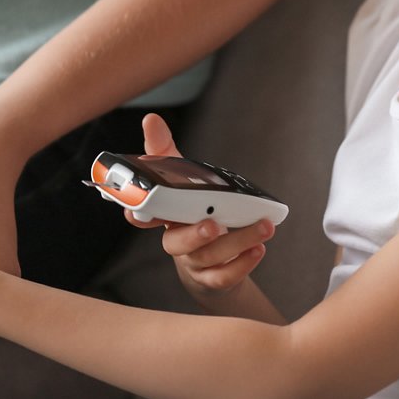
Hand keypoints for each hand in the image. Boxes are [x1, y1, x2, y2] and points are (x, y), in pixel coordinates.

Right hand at [128, 113, 275, 298]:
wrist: (210, 263)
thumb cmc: (193, 211)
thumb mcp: (182, 179)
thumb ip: (165, 152)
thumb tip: (151, 119)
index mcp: (165, 217)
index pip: (141, 217)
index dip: (136, 215)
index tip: (138, 212)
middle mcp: (175, 241)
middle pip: (177, 243)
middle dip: (195, 234)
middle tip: (214, 225)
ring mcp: (193, 262)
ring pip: (208, 258)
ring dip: (237, 243)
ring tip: (262, 228)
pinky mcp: (213, 279)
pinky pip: (224, 277)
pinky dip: (243, 264)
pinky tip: (259, 248)